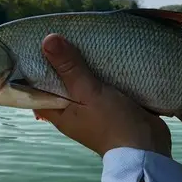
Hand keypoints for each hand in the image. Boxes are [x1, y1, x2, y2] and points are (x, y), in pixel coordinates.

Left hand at [33, 34, 171, 158]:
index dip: (34, 70)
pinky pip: (104, 84)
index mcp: (61, 113)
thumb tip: (47, 40)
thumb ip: (70, 68)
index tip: (35, 46)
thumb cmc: (113, 123)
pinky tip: (105, 53)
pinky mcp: (113, 104)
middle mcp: (74, 111)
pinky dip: (103, 71)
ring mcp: (94, 109)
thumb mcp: (88, 93)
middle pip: (62, 83)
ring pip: (84, 82)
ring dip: (85, 65)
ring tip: (83, 37)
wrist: (147, 147)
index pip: (38, 90)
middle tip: (62, 34)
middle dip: (63, 62)